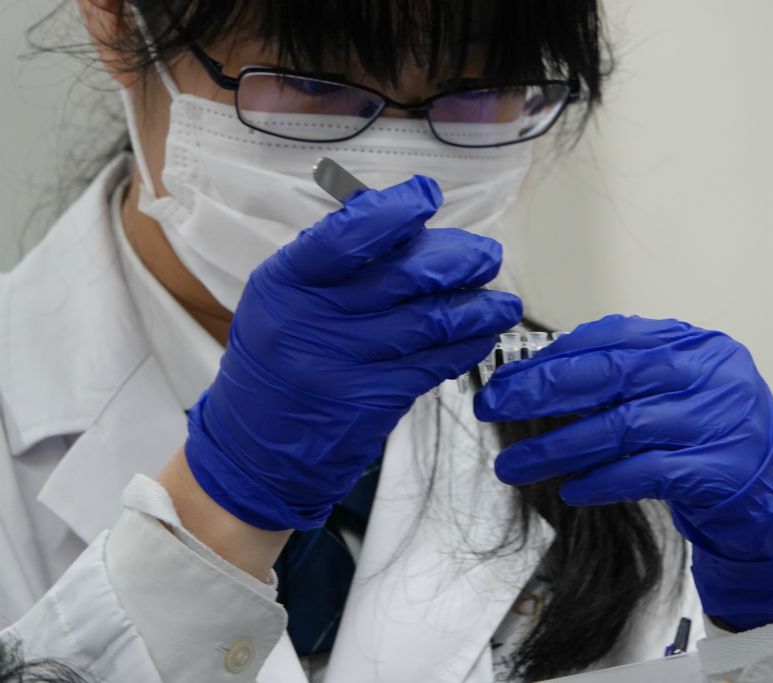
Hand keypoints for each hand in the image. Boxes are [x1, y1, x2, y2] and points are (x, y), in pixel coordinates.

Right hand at [185, 176, 522, 530]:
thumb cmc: (278, 358)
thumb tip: (406, 222)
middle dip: (457, 261)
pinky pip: (432, 365)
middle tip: (487, 256)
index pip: (344, 237)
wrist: (256, 447)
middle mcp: (311, 321)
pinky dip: (465, 347)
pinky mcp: (371, 402)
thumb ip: (335, 261)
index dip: (392, 213)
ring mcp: (343, 365)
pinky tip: (481, 337)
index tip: (427, 196)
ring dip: (476, 309)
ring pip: (429, 323)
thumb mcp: (284, 299)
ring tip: (504, 303)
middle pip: (402, 277)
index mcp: (285, 282)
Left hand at [474, 315, 772, 629]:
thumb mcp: (677, 396)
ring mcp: (718, 421)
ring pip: (620, 427)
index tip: (512, 375)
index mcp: (698, 346)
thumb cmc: (713, 445)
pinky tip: (571, 488)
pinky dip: (601, 481)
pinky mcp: (718, 470)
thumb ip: (627, 378)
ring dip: (557, 448)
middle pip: (611, 374)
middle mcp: (711, 375)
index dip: (557, 355)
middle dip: (542, 390)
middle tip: (495, 406)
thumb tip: (545, 374)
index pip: (615, 337)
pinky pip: (643, 472)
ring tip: (515, 463)